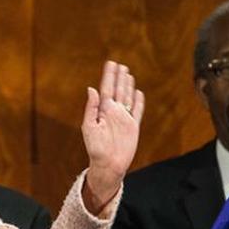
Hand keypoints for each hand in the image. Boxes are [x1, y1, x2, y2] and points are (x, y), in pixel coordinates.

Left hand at [81, 60, 143, 214]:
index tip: (110, 63)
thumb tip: (91, 89)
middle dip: (119, 77)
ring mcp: (124, 119)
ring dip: (128, 86)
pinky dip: (139, 102)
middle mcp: (114, 112)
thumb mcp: (90, 126)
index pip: (106, 88)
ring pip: (128, 97)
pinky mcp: (133, 127)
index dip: (109, 76)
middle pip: (118, 90)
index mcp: (103, 111)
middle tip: (120, 65)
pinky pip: (137, 111)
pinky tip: (138, 93)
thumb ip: (91, 108)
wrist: (108, 164)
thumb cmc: (95, 148)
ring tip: (128, 74)